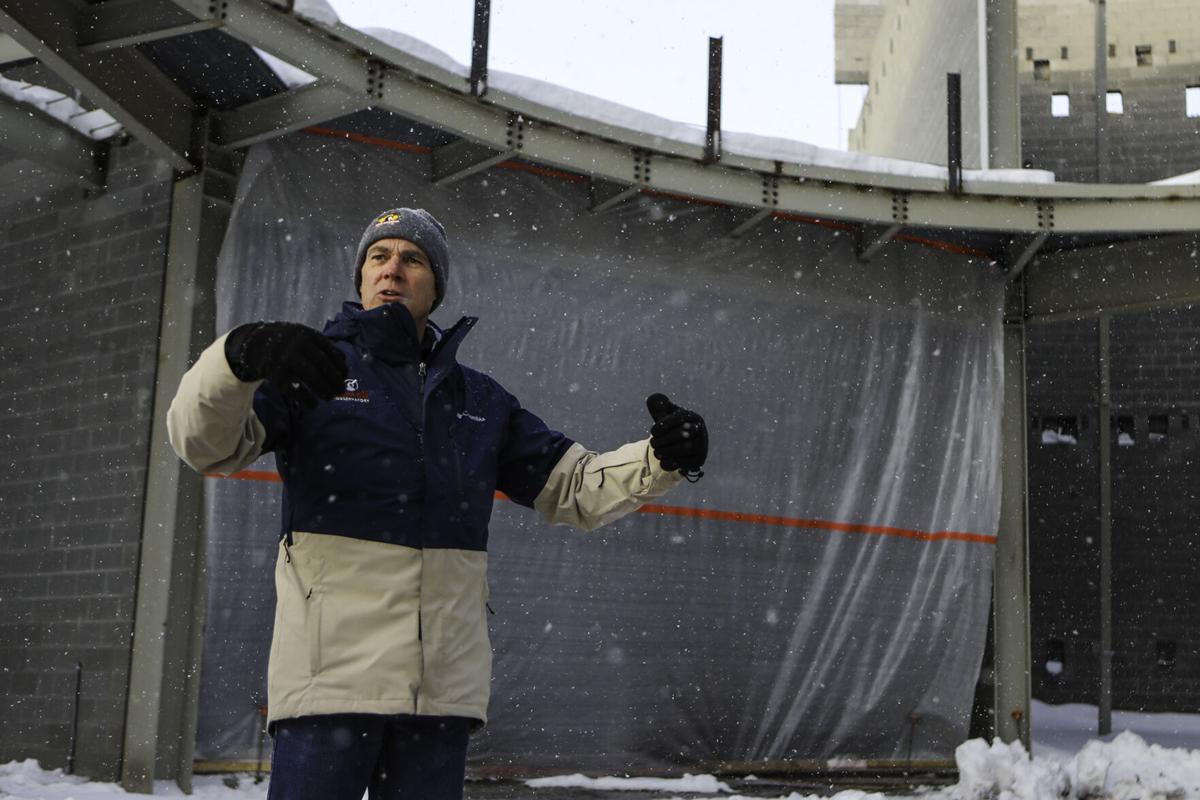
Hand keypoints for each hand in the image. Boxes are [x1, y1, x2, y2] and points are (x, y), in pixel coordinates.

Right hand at [225, 322, 347, 409]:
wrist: (255, 343)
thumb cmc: (288, 343)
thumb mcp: (304, 337)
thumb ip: (322, 347)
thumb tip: (344, 363)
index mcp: (308, 334)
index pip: (330, 351)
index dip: (340, 365)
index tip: (346, 376)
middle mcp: (298, 344)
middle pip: (322, 363)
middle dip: (334, 379)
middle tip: (341, 390)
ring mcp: (285, 357)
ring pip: (310, 375)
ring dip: (323, 389)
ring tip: (330, 397)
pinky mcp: (275, 372)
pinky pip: (293, 388)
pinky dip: (305, 399)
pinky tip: (313, 405)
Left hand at [646, 393, 707, 475]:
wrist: (682, 446)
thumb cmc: (671, 427)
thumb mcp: (664, 414)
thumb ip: (658, 405)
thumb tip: (654, 400)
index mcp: (693, 417)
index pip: (679, 418)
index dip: (663, 425)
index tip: (653, 432)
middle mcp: (701, 430)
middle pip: (682, 434)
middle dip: (663, 440)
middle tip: (652, 443)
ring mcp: (701, 446)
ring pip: (684, 449)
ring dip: (665, 452)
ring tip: (656, 452)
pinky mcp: (699, 460)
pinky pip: (685, 463)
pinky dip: (671, 463)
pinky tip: (662, 461)